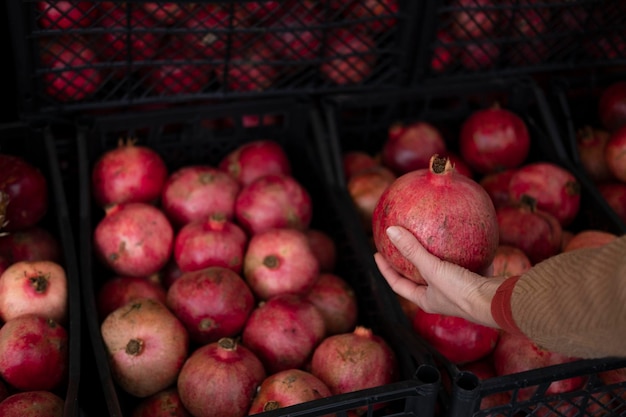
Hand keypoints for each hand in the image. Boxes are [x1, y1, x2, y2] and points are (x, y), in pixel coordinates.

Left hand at [374, 226, 503, 327]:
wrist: (498, 302)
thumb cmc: (462, 292)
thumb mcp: (433, 270)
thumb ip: (412, 250)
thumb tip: (391, 231)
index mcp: (426, 300)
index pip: (398, 285)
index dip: (385, 270)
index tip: (377, 253)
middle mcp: (441, 297)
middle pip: (420, 278)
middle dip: (411, 262)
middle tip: (402, 243)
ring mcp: (460, 290)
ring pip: (444, 269)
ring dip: (438, 255)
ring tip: (432, 237)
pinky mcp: (476, 281)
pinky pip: (467, 262)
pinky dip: (464, 251)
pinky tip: (464, 236)